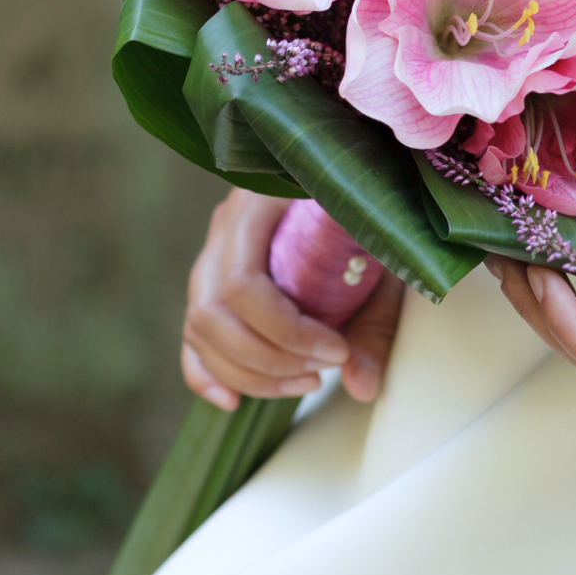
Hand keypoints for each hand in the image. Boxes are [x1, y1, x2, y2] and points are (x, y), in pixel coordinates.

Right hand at [182, 189, 405, 409]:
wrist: (354, 173)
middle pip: (213, 312)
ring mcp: (212, 253)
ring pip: (200, 327)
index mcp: (258, 203)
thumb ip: (374, 317)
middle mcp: (225, 227)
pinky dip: (207, 374)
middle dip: (267, 359)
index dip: (286, 332)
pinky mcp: (213, 282)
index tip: (336, 351)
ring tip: (305, 383)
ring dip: (249, 372)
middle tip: (321, 372)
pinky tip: (234, 401)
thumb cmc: (366, 207)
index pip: (243, 285)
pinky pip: (193, 336)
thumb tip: (361, 383)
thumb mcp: (382, 252)